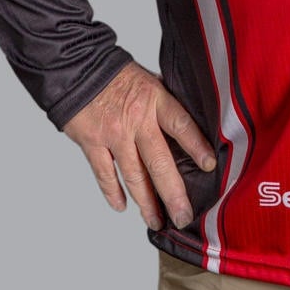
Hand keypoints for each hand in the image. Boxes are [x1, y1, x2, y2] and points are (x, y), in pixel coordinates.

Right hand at [63, 61, 215, 231]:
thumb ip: (166, 102)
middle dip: (173, 193)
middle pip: (159, 161)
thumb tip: (191, 120)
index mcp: (155, 99)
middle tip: (184, 215)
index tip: (209, 166)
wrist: (79, 68)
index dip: (196, 146)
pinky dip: (113, 192)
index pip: (181, 125)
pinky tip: (122, 206)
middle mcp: (136, 119)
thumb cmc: (117, 74)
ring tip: (157, 221)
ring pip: (133, 175)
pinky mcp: (92, 143)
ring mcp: (113, 133)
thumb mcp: (149, 79)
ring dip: (146, 202)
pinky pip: (104, 174)